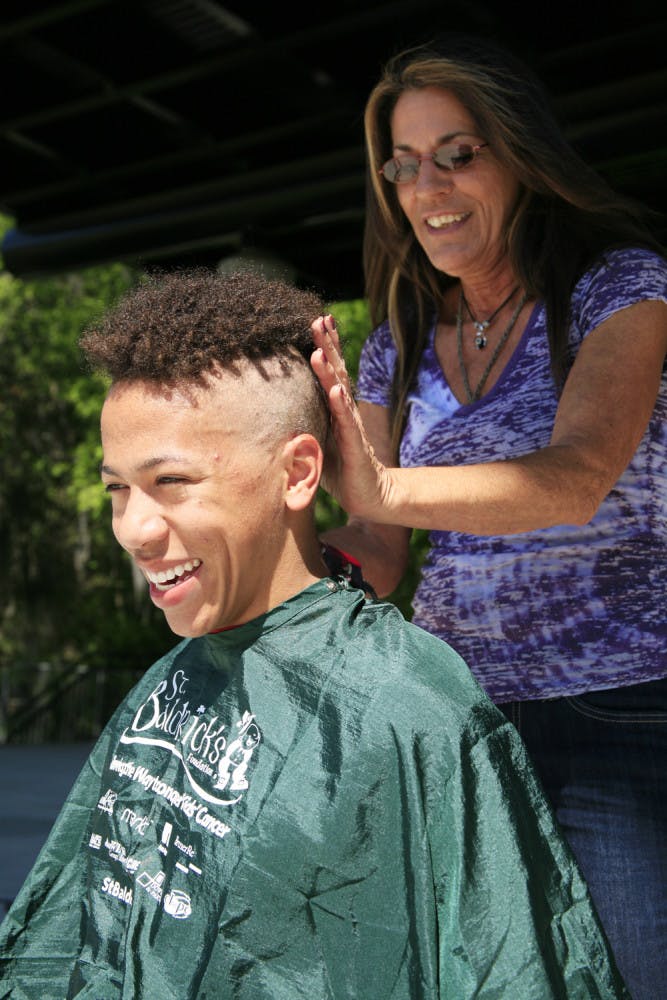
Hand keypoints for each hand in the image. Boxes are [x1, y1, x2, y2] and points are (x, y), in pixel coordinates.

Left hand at [310, 314, 393, 519]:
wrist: (368, 496)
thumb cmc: (339, 469)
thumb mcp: (316, 440)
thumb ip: (302, 422)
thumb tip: (272, 411)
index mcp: (335, 409)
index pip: (330, 372)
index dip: (325, 346)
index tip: (317, 320)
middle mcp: (344, 412)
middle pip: (336, 372)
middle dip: (327, 345)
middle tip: (318, 319)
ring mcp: (351, 427)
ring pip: (340, 392)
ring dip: (330, 370)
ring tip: (320, 349)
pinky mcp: (355, 446)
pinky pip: (347, 423)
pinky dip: (341, 404)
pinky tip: (336, 389)